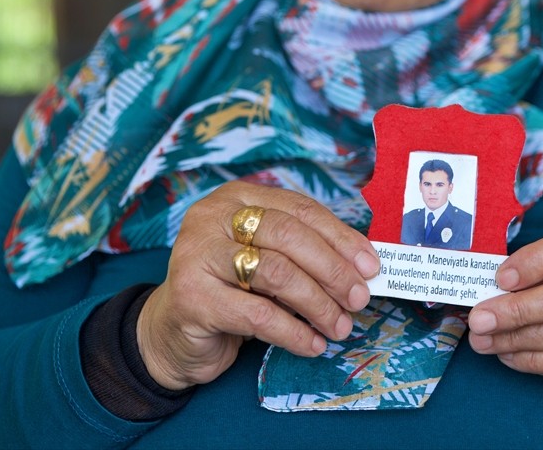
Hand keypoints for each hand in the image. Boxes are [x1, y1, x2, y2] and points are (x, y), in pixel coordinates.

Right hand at [136, 180, 380, 390]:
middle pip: (288, 236)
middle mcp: (212, 217)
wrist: (172, 333)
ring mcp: (197, 254)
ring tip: (340, 325)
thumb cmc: (231, 291)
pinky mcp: (191, 297)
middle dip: (332, 269)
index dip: (340, 237)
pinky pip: (258, 315)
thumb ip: (304, 254)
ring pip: (275, 273)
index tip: (370, 266)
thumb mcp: (266, 261)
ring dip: (318, 303)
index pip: (300, 209)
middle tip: (359, 298)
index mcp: (236, 198)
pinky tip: (313, 344)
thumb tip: (364, 266)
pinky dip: (294, 332)